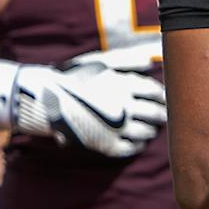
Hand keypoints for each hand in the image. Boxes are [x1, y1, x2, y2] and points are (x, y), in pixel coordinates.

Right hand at [10, 55, 165, 157]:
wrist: (44, 98)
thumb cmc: (75, 76)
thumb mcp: (101, 62)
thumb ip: (128, 60)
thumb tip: (150, 63)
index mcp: (126, 86)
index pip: (156, 93)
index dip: (162, 95)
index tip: (163, 98)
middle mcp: (125, 107)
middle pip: (156, 114)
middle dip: (163, 114)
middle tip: (164, 115)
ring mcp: (116, 128)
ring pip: (147, 132)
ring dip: (152, 130)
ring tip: (152, 128)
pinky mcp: (106, 145)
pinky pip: (131, 148)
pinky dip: (138, 145)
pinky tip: (138, 141)